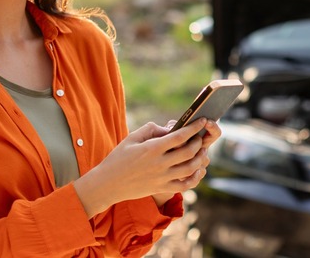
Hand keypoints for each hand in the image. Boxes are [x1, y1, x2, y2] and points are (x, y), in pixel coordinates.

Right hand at [73, 118, 217, 216]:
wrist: (108, 184)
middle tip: (200, 137)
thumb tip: (170, 128)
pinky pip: (185, 185)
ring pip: (190, 169)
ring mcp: (162, 178)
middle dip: (199, 142)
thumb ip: (151, 129)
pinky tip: (198, 170)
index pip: (180, 136)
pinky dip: (196, 177)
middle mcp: (159, 163)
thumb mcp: (131, 138)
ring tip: (201, 151)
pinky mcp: (162, 188)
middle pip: (189, 152)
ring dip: (200, 159)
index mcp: (152, 148)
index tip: (202, 121)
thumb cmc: (118, 158)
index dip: (194, 127)